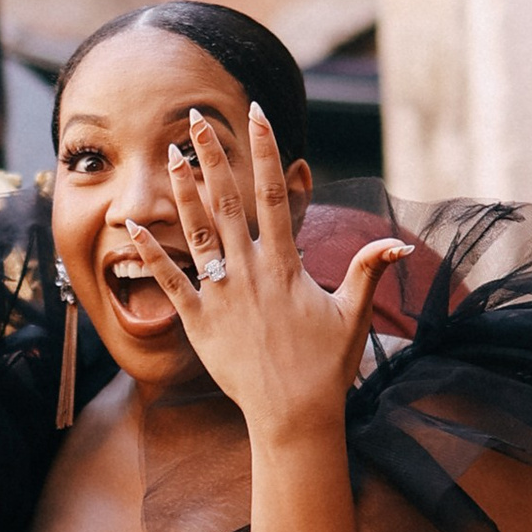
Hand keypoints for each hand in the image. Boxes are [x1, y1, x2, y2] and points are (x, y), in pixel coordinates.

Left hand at [122, 107, 410, 450]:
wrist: (294, 416)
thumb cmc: (326, 367)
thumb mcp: (353, 315)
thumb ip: (369, 272)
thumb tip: (399, 243)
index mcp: (285, 265)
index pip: (275, 195)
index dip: (266, 152)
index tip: (258, 115)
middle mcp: (249, 273)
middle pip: (227, 201)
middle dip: (211, 155)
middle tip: (195, 117)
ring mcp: (221, 296)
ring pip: (197, 233)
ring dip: (181, 192)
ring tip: (167, 156)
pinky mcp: (199, 323)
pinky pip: (170, 283)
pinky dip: (151, 254)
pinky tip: (132, 227)